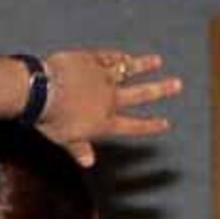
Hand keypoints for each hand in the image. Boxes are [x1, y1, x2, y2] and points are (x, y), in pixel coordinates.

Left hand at [40, 50, 181, 165]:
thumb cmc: (50, 120)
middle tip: (178, 84)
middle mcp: (109, 99)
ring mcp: (102, 77)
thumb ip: (79, 148)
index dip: (149, 125)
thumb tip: (89, 163)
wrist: (41, 92)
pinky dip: (119, 57)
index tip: (165, 123)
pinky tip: (126, 55)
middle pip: (140, 94)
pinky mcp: (91, 60)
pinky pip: (109, 57)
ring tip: (158, 61)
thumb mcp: (64, 140)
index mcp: (103, 122)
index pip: (132, 126)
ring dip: (144, 65)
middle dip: (160, 90)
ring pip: (128, 70)